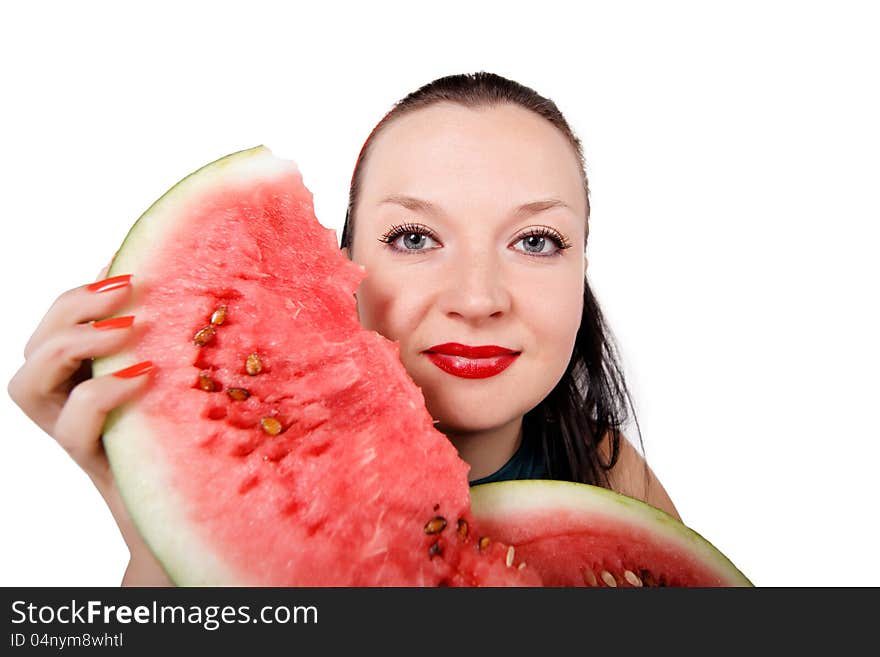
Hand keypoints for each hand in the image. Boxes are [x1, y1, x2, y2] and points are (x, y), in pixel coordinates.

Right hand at [7, 266, 171, 584]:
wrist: (200, 508)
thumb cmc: (198, 434)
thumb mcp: (187, 374)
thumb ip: (171, 337)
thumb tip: (177, 279)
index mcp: (87, 371)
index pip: (60, 318)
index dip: (83, 288)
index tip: (124, 266)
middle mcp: (68, 400)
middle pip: (35, 342)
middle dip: (73, 307)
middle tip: (127, 291)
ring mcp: (73, 433)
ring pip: (26, 383)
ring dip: (71, 344)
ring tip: (127, 328)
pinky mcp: (91, 462)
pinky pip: (71, 426)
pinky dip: (100, 393)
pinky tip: (143, 375)